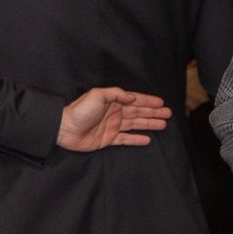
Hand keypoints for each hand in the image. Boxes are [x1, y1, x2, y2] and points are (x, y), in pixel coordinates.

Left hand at [56, 87, 170, 150]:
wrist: (64, 129)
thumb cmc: (79, 111)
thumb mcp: (97, 96)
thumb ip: (116, 94)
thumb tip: (133, 97)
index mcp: (112, 102)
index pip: (135, 100)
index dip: (148, 101)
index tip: (162, 103)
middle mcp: (114, 113)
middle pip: (138, 112)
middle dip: (153, 112)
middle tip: (168, 114)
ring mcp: (112, 126)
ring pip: (135, 124)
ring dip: (149, 124)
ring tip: (163, 125)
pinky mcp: (107, 139)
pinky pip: (125, 139)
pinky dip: (136, 139)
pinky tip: (147, 139)